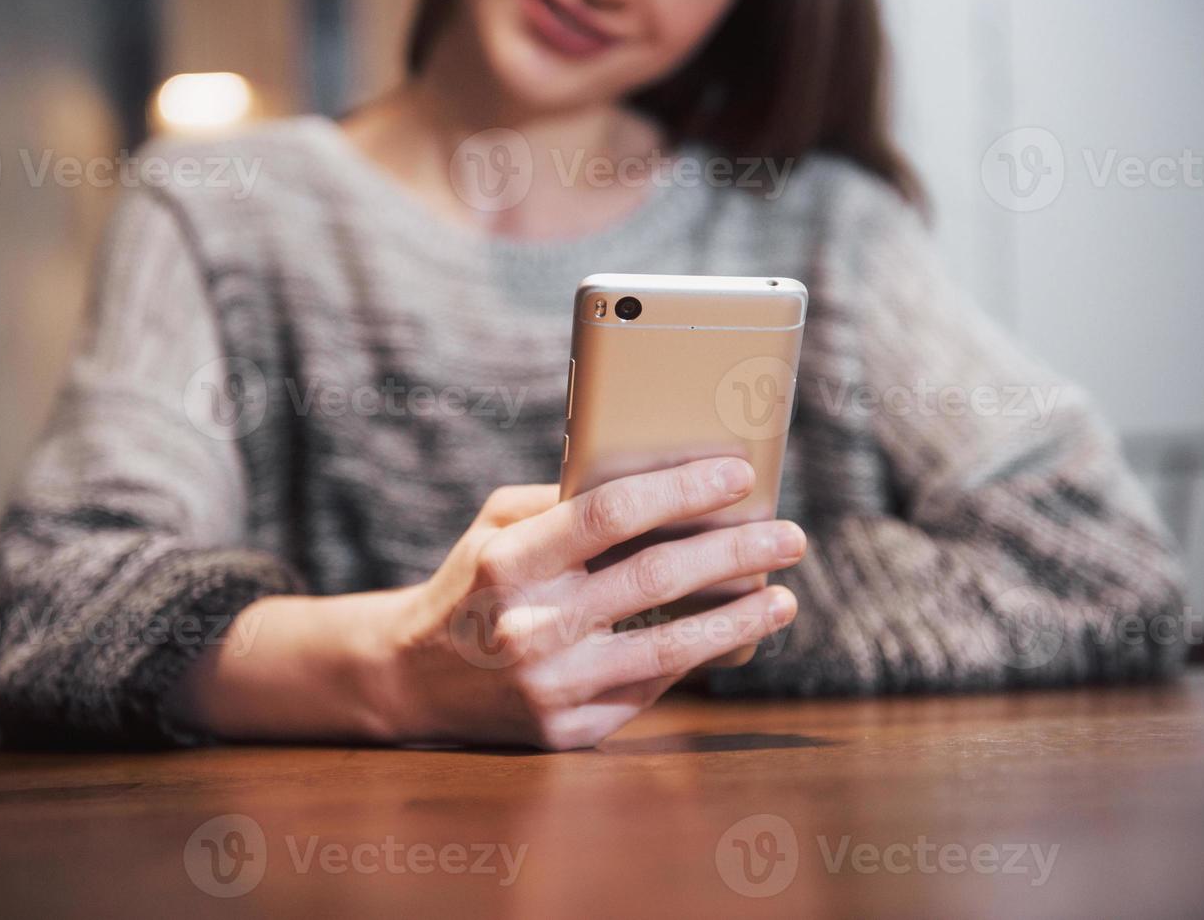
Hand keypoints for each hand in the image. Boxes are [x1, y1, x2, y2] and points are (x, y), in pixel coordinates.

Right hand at [379, 457, 805, 749]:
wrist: (413, 679)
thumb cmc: (473, 585)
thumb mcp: (495, 527)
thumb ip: (563, 502)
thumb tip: (662, 482)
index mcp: (509, 562)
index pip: (610, 513)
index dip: (682, 490)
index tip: (740, 474)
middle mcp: (529, 626)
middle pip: (657, 578)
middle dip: (735, 551)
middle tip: (790, 535)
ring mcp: (550, 686)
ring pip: (671, 647)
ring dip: (740, 619)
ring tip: (784, 596)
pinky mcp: (566, 730)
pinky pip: (650, 688)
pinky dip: (697, 659)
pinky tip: (732, 636)